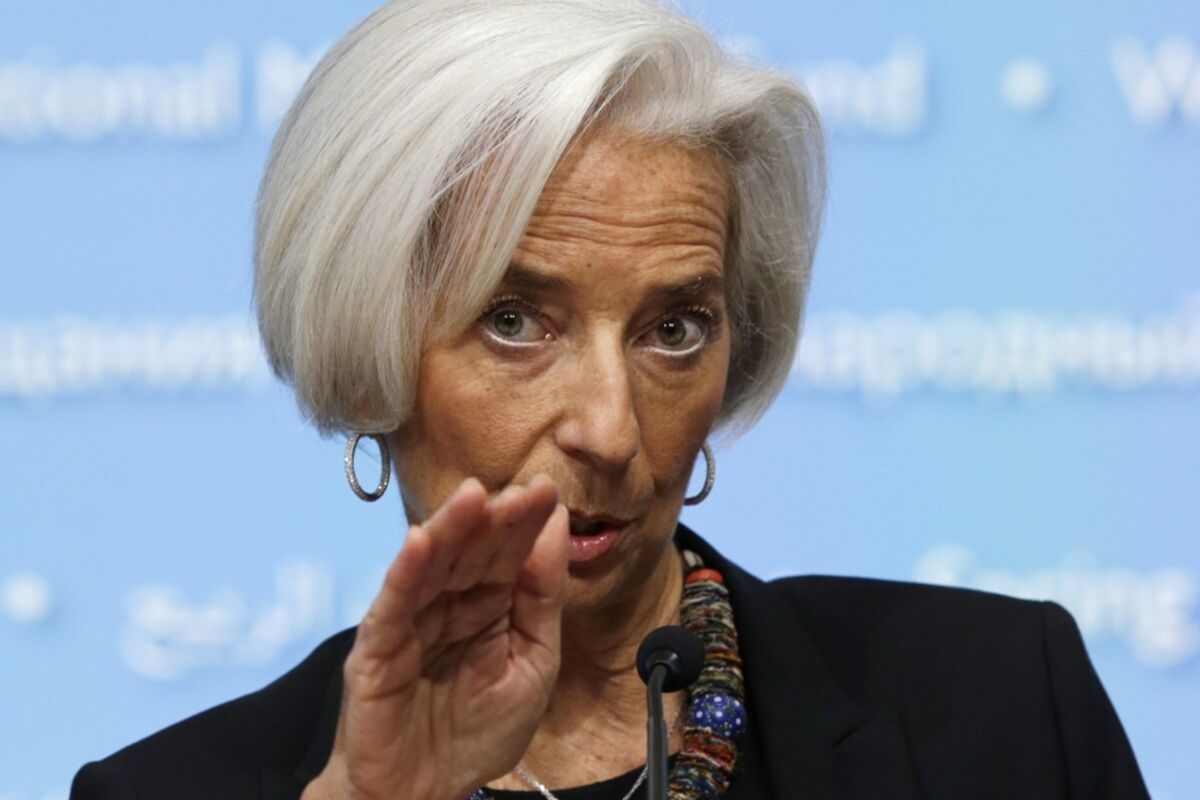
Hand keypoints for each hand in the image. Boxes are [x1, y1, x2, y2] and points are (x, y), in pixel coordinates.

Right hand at [304, 475, 568, 799]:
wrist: (423, 793)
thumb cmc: (476, 734)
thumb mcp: (532, 664)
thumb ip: (542, 598)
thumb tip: (554, 528)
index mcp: (488, 605)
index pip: (507, 553)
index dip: (525, 522)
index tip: (547, 490)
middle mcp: (448, 603)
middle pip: (471, 551)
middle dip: (495, 519)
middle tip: (520, 491)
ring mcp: (410, 621)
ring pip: (432, 565)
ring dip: (452, 529)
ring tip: (474, 497)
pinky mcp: (377, 646)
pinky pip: (393, 602)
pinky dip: (406, 570)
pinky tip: (421, 540)